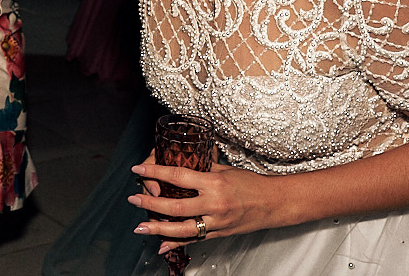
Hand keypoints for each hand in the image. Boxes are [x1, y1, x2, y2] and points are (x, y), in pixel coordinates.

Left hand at [129, 159, 268, 255]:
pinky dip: (176, 244)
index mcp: (214, 183)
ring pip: (182, 229)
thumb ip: (201, 169)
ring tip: (140, 226)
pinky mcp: (219, 234)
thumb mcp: (224, 170)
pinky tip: (160, 245)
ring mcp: (217, 223)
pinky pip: (193, 240)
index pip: (178, 176)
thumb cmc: (251, 183)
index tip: (138, 170)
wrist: (274, 203)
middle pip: (176, 207)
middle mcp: (214, 204)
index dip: (155, 172)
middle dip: (150, 204)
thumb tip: (178, 163)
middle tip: (133, 199)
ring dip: (158, 229)